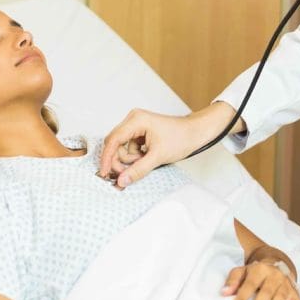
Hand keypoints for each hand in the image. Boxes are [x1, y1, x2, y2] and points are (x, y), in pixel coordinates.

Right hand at [99, 103, 240, 187]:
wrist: (195, 133)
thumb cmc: (181, 138)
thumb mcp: (158, 157)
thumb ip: (138, 170)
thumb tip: (121, 180)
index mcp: (136, 120)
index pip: (113, 140)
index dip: (107, 158)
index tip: (104, 173)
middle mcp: (133, 119)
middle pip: (115, 144)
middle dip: (120, 161)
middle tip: (125, 175)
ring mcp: (136, 125)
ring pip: (122, 148)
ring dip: (130, 159)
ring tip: (145, 162)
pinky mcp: (140, 132)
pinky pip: (129, 147)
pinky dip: (135, 157)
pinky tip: (146, 158)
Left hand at [221, 260, 299, 299]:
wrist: (277, 264)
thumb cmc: (256, 272)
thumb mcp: (242, 271)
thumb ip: (233, 280)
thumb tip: (225, 292)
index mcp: (260, 269)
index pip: (250, 285)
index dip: (242, 298)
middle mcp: (275, 276)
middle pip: (266, 293)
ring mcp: (286, 284)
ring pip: (279, 299)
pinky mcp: (295, 293)